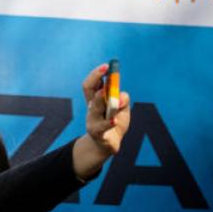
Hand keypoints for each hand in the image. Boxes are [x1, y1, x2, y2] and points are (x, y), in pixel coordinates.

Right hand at [71, 63, 129, 179]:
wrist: (108, 145)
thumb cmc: (115, 123)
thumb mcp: (123, 109)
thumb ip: (123, 100)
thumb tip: (120, 97)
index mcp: (96, 99)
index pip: (92, 83)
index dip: (97, 74)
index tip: (107, 66)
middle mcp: (91, 107)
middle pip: (89, 90)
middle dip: (96, 77)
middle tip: (105, 70)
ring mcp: (93, 119)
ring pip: (95, 107)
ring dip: (102, 99)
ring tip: (107, 94)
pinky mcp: (98, 133)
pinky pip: (102, 126)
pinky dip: (108, 123)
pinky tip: (114, 119)